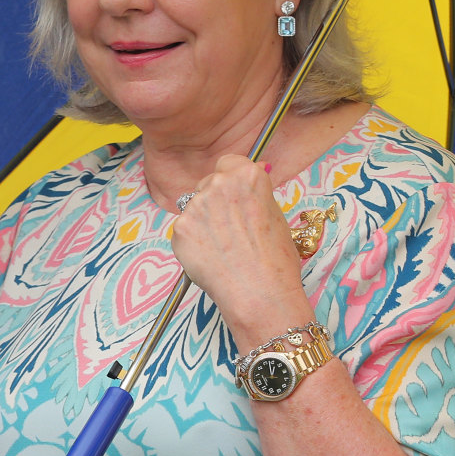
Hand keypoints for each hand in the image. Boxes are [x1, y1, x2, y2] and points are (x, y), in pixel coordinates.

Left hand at [168, 154, 313, 345]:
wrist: (258, 292)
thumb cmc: (275, 260)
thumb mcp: (275, 216)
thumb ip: (255, 195)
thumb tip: (247, 182)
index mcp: (247, 176)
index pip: (228, 162)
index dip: (231, 180)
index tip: (235, 194)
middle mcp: (218, 184)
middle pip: (208, 183)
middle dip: (215, 201)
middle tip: (230, 228)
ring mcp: (195, 206)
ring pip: (193, 207)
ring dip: (202, 221)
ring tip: (222, 247)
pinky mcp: (179, 228)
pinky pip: (183, 229)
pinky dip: (192, 241)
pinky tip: (210, 257)